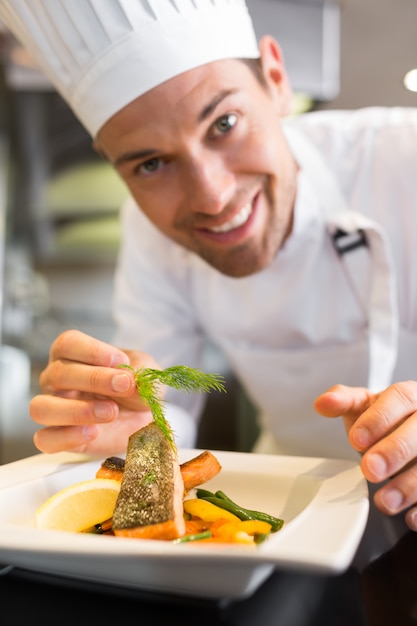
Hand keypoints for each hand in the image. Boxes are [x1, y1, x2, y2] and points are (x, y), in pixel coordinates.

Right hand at [30, 329, 158, 454]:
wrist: (141, 420)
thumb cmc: (135, 388)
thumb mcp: (145, 374)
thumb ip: (139, 373)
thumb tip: (130, 380)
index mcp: (73, 355)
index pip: (67, 343)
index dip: (93, 351)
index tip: (121, 361)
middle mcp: (56, 380)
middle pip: (58, 374)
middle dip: (94, 379)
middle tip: (123, 385)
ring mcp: (53, 409)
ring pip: (41, 408)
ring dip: (77, 410)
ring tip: (110, 412)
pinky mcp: (57, 438)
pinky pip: (45, 439)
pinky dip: (67, 437)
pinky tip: (94, 432)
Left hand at [314, 382, 416, 531]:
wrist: (402, 431)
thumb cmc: (382, 419)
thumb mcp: (361, 406)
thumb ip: (342, 401)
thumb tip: (322, 403)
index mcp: (409, 396)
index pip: (399, 398)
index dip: (378, 419)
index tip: (356, 440)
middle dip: (394, 452)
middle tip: (370, 470)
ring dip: (409, 485)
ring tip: (385, 501)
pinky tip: (410, 517)